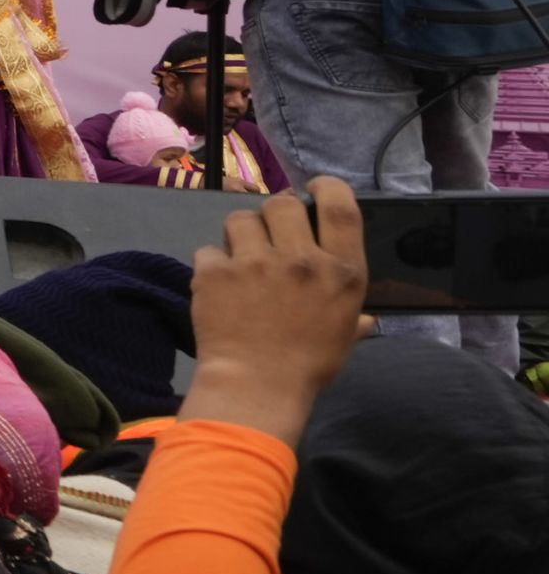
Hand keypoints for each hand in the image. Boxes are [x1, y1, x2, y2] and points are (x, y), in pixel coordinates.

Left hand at [184, 179, 370, 445]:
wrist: (256, 386)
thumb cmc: (308, 366)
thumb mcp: (344, 337)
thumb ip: (352, 316)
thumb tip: (365, 320)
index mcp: (340, 270)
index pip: (339, 206)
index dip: (326, 187)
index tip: (315, 187)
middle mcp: (300, 259)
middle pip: (283, 203)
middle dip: (275, 213)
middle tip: (271, 233)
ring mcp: (255, 263)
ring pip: (241, 220)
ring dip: (240, 234)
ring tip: (242, 257)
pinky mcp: (214, 272)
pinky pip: (209, 250)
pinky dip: (212, 264)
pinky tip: (218, 284)